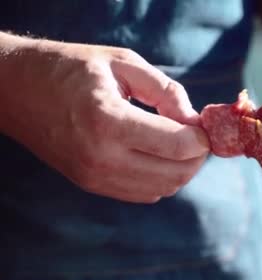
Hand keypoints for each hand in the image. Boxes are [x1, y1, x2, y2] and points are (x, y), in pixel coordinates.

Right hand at [0, 36, 208, 202]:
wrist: (17, 91)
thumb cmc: (71, 69)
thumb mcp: (123, 64)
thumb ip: (166, 91)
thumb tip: (195, 121)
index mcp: (108, 121)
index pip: (177, 146)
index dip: (201, 138)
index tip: (204, 125)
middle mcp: (101, 157)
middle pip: (176, 173)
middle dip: (197, 156)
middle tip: (197, 135)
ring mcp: (94, 176)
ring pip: (164, 188)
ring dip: (182, 169)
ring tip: (178, 143)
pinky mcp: (91, 185)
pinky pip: (144, 194)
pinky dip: (162, 178)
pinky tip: (157, 155)